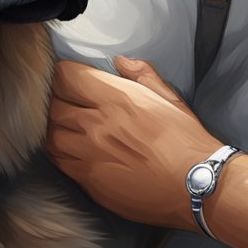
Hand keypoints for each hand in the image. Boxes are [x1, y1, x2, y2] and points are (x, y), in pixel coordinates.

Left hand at [46, 57, 220, 230]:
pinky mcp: (90, 182)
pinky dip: (61, 153)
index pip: (66, 76)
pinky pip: (60, 163)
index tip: (72, 78)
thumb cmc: (187, 140)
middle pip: (53, 105)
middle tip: (69, 102)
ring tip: (68, 127)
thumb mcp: (169, 98)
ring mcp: (89, 156)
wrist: (197, 186)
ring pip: (51, 135)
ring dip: (56, 128)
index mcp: (117, 99)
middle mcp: (96, 125)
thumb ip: (142, 75)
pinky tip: (74, 151)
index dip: (65, 74)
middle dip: (58, 100)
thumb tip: (120, 61)